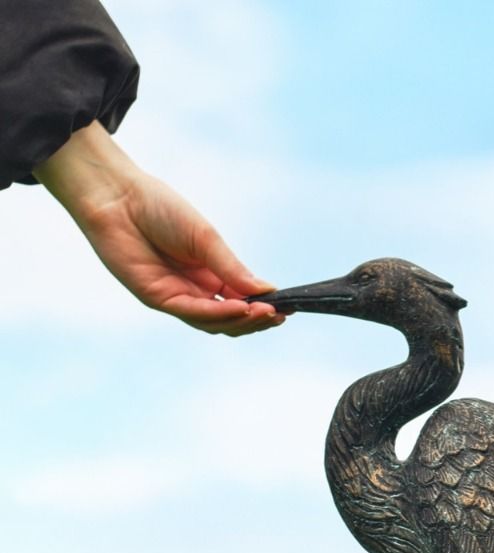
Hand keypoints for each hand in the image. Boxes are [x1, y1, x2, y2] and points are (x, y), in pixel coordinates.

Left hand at [34, 122, 283, 335]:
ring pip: (215, 323)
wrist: (116, 197)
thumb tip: (267, 291)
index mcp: (208, 273)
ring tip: (265, 313)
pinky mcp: (158, 299)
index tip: (287, 308)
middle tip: (280, 317)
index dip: (264, 307)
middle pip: (231, 319)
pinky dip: (219, 314)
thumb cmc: (158, 208)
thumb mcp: (205, 238)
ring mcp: (176, 297)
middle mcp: (194, 289)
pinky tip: (240, 308)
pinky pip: (195, 313)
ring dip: (242, 321)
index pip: (241, 299)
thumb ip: (232, 267)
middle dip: (257, 320)